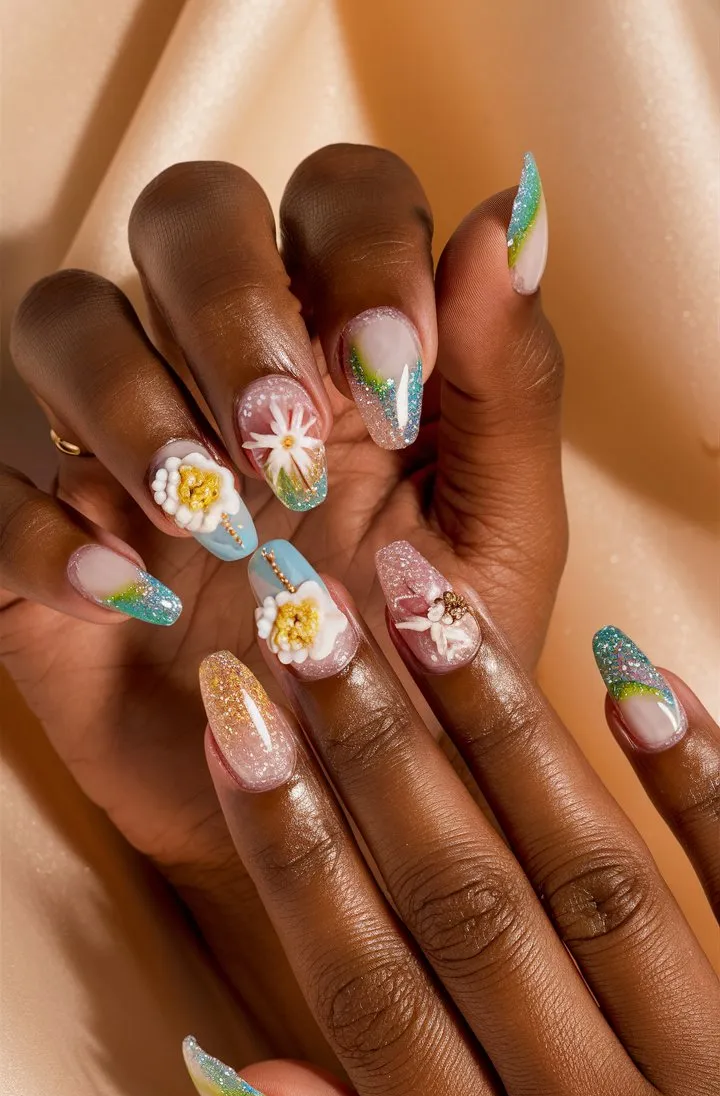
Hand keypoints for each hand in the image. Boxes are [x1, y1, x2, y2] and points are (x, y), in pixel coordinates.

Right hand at [2, 147, 563, 1057]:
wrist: (335, 807)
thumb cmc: (425, 669)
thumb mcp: (498, 543)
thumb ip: (508, 390)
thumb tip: (501, 225)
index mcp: (351, 349)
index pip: (339, 195)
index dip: (363, 250)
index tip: (397, 376)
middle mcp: (228, 370)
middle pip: (188, 216)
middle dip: (232, 308)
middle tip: (287, 443)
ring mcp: (126, 447)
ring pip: (67, 319)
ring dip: (129, 400)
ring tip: (204, 521)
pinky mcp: (47, 537)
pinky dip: (40, 528)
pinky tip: (117, 592)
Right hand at [186, 539, 718, 1095]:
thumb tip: (245, 1078)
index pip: (370, 993)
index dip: (293, 851)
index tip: (241, 727)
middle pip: (466, 907)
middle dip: (377, 750)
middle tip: (311, 618)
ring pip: (590, 878)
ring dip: (500, 730)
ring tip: (428, 607)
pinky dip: (697, 784)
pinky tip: (631, 681)